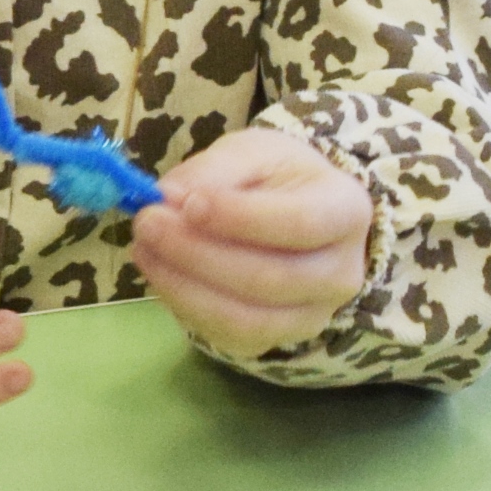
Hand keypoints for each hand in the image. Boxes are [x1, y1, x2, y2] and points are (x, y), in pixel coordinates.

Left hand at [133, 126, 371, 356]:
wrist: (296, 213)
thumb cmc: (276, 178)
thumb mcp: (251, 152)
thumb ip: (213, 170)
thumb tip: (170, 196)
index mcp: (346, 211)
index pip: (300, 223)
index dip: (240, 218)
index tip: (186, 202)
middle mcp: (341, 272)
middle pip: (270, 278)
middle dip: (197, 253)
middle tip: (147, 222)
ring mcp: (314, 314)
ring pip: (248, 319)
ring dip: (185, 286)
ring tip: (144, 249)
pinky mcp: (279, 338)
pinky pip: (230, 337)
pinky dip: (187, 307)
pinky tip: (161, 274)